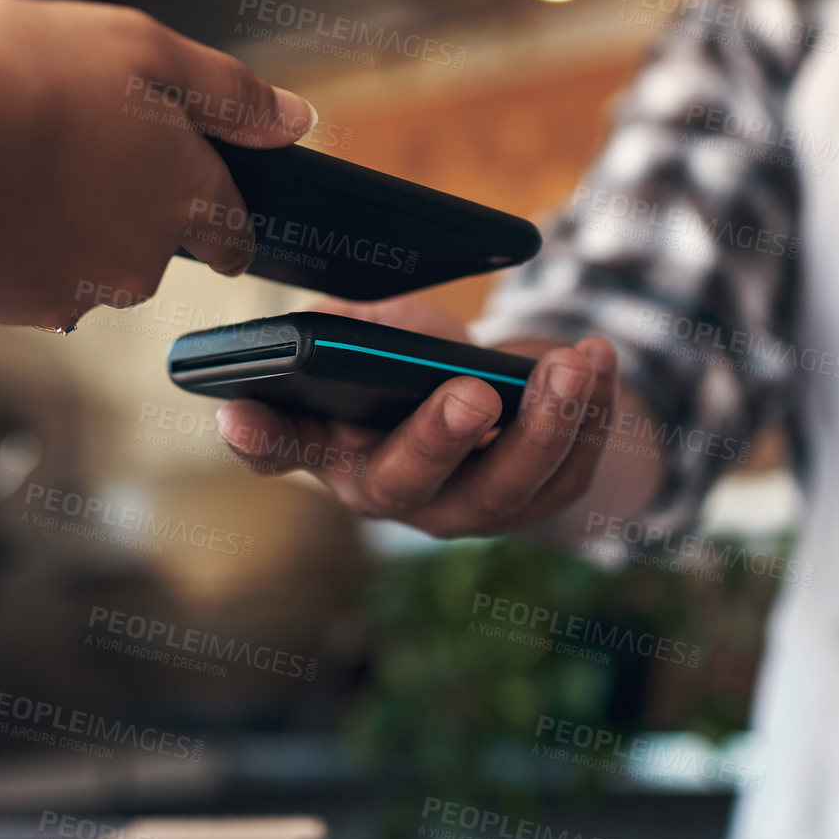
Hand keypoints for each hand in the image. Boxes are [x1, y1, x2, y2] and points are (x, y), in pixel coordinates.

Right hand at [0, 0, 314, 328]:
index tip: (175, 177)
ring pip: (97, 259)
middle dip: (127, 198)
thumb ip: (223, 88)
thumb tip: (297, 118)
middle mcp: (149, 256)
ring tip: (11, 160)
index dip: (212, 199)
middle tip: (64, 138)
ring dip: (70, 219)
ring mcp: (84, 292)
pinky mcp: (24, 311)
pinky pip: (38, 277)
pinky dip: (19, 246)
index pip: (233, 225)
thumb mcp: (126, 44)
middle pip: (160, 238)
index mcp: (185, 186)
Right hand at [215, 296, 618, 536]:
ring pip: (508, 486)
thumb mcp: (371, 340)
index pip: (281, 449)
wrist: (496, 415)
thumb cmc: (410, 371)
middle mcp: (394, 494)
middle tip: (468, 390)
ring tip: (570, 362)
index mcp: (333, 447)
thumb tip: (328, 328)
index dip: (257, 436)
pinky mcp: (534, 506)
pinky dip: (594, 414)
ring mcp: (467, 510)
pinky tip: (601, 360)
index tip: (236, 410)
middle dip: (440, 438)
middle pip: (410, 482)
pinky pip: (569, 472)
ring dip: (546, 424)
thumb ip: (346, 333)